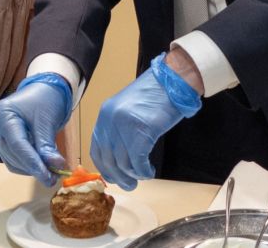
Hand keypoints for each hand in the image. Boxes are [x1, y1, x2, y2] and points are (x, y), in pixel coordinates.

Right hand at [0, 73, 72, 185]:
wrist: (43, 91)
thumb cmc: (45, 100)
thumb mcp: (47, 121)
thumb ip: (47, 146)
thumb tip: (55, 167)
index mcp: (3, 113)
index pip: (17, 145)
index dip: (34, 163)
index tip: (49, 178)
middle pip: (14, 155)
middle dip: (35, 167)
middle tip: (55, 176)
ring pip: (12, 161)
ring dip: (31, 168)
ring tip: (50, 170)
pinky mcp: (0, 140)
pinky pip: (13, 159)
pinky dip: (27, 164)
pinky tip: (40, 163)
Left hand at [91, 53, 200, 190]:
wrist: (171, 83)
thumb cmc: (153, 96)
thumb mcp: (127, 109)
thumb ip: (118, 128)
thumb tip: (117, 157)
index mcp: (105, 114)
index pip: (96, 148)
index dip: (104, 166)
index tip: (113, 176)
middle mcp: (110, 119)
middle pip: (108, 159)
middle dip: (118, 177)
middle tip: (129, 185)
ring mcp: (125, 125)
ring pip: (123, 163)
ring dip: (133, 176)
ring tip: (142, 176)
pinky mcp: (142, 131)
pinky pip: (138, 161)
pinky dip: (143, 171)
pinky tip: (149, 171)